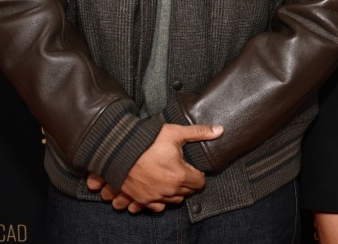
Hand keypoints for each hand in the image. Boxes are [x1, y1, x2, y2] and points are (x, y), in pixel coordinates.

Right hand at [87, 123, 222, 211]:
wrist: (118, 149)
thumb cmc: (147, 141)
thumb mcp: (175, 132)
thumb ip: (199, 133)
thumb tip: (220, 130)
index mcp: (180, 175)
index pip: (199, 183)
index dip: (198, 174)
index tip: (193, 167)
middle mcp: (168, 190)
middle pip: (186, 193)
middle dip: (187, 183)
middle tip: (181, 170)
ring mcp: (153, 196)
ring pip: (172, 202)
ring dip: (173, 193)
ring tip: (169, 179)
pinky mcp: (140, 199)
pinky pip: (154, 207)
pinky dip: (156, 201)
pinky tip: (156, 190)